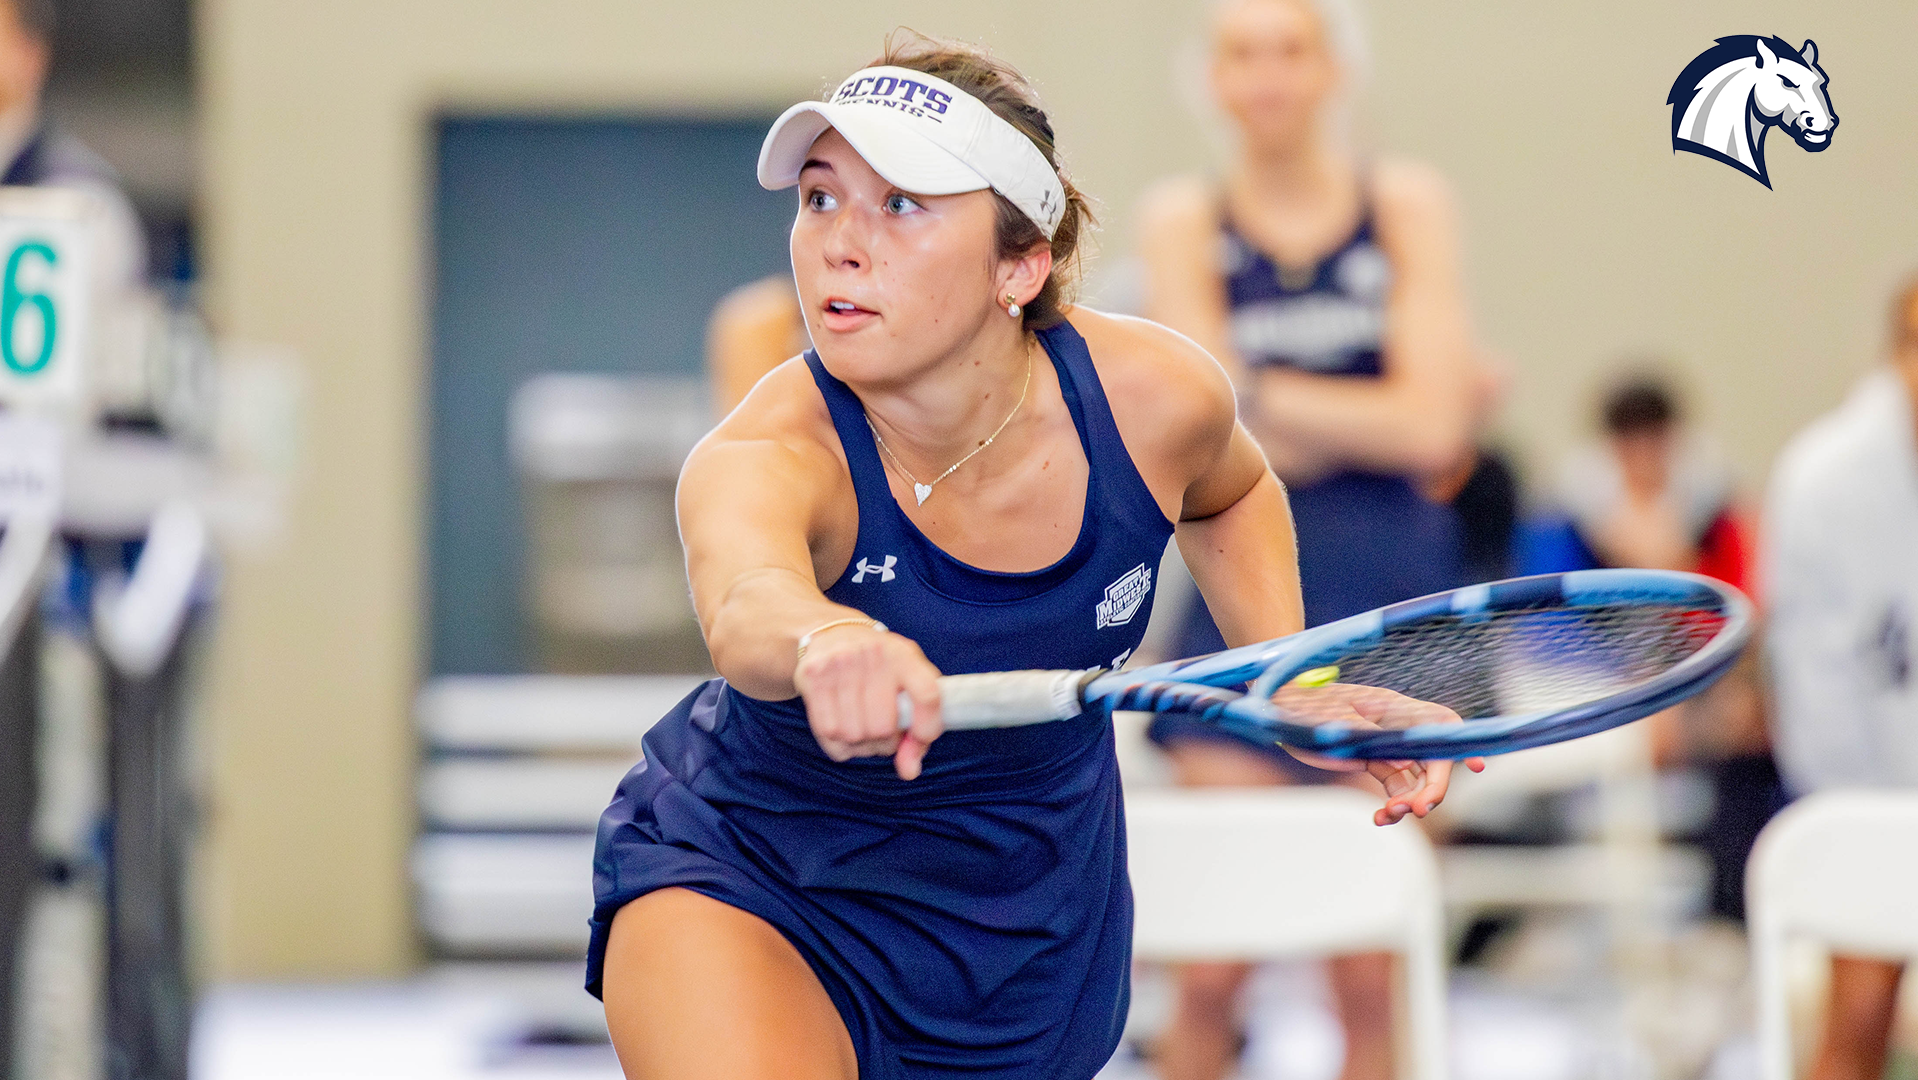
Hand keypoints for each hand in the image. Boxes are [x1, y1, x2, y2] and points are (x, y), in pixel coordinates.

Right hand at [792, 622, 943, 779]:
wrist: (831, 634)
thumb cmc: (880, 667)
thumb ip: (920, 726)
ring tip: (863, 727)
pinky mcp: (812, 676)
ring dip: (861, 744)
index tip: (921, 738)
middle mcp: (872, 655)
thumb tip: (909, 772)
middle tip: (884, 729)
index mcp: (904, 655)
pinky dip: (840, 744)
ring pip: (855, 736)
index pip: (927, 696)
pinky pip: (829, 735)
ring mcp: (839, 664)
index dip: (927, 728)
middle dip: (886, 741)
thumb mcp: (909, 681)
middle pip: (883, 728)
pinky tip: (844, 727)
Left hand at [1268, 682, 1485, 825]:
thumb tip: (1397, 758)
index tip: (1476, 767)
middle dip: (1432, 789)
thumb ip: (1367, 737)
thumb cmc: (1305, 706)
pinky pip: (1395, 788)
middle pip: (1433, 761)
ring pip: (1415, 781)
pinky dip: (1392, 805)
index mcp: (1395, 709)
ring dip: (1409, 802)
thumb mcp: (1336, 721)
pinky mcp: (1374, 761)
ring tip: (1388, 815)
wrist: (1279, 709)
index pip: (1441, 724)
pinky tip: (1378, 818)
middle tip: (1416, 811)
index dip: (1462, 744)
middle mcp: (1399, 728)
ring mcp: (1388, 746)